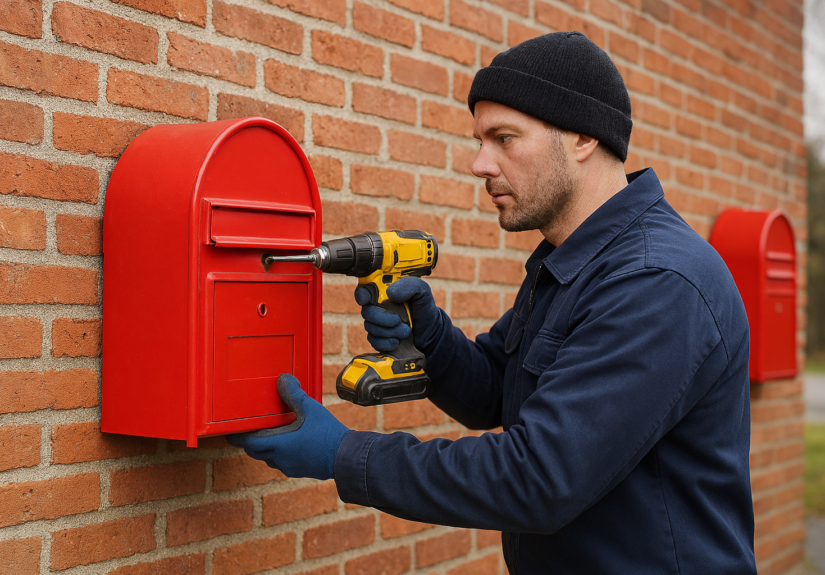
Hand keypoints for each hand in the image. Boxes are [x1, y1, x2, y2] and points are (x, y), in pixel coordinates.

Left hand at [226, 374, 348, 479]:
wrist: (346, 458)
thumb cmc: (328, 434)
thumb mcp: (311, 409)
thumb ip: (294, 394)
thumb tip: (283, 379)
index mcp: (279, 444)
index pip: (249, 443)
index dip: (238, 437)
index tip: (231, 432)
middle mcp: (280, 458)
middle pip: (255, 452)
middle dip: (250, 442)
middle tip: (250, 430)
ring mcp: (289, 467)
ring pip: (268, 458)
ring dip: (265, 448)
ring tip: (270, 434)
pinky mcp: (299, 471)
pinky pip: (281, 463)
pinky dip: (278, 453)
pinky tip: (289, 443)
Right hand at [355, 276, 442, 353]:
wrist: (429, 332)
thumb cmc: (423, 307)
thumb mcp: (421, 290)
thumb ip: (408, 285)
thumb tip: (390, 293)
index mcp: (383, 292)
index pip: (364, 289)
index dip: (362, 294)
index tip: (367, 300)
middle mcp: (377, 307)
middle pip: (366, 311)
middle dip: (382, 318)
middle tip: (397, 320)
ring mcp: (376, 323)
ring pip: (370, 328)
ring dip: (389, 331)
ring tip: (406, 331)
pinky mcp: (378, 339)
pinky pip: (374, 341)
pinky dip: (386, 343)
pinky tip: (397, 341)